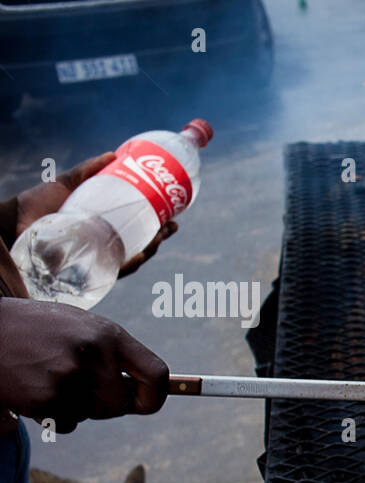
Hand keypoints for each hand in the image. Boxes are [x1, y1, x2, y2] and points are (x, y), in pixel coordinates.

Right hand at [0, 298, 167, 434]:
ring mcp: (68, 375)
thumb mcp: (81, 329)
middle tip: (76, 384)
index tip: (146, 403)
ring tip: (48, 377)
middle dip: (103, 404)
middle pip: (120, 404)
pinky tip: (34, 388)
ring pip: (90, 415)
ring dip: (73, 407)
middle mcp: (93, 353)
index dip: (156, 396)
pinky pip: (67, 423)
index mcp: (108, 334)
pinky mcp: (45, 396)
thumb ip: (113, 357)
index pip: (156, 374)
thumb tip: (149, 394)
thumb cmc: (38, 331)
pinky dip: (53, 415)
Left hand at [14, 151, 177, 278]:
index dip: (157, 226)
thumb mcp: (66, 184)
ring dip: (151, 249)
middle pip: (140, 246)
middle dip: (160, 237)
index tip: (173, 217)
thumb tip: (114, 154)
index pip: (135, 232)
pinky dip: (131, 262)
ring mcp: (95, 260)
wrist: (11, 223)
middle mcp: (102, 248)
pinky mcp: (86, 270)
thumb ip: (88, 170)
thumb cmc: (34, 206)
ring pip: (132, 259)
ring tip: (162, 235)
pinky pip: (115, 270)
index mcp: (101, 230)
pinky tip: (143, 253)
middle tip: (173, 225)